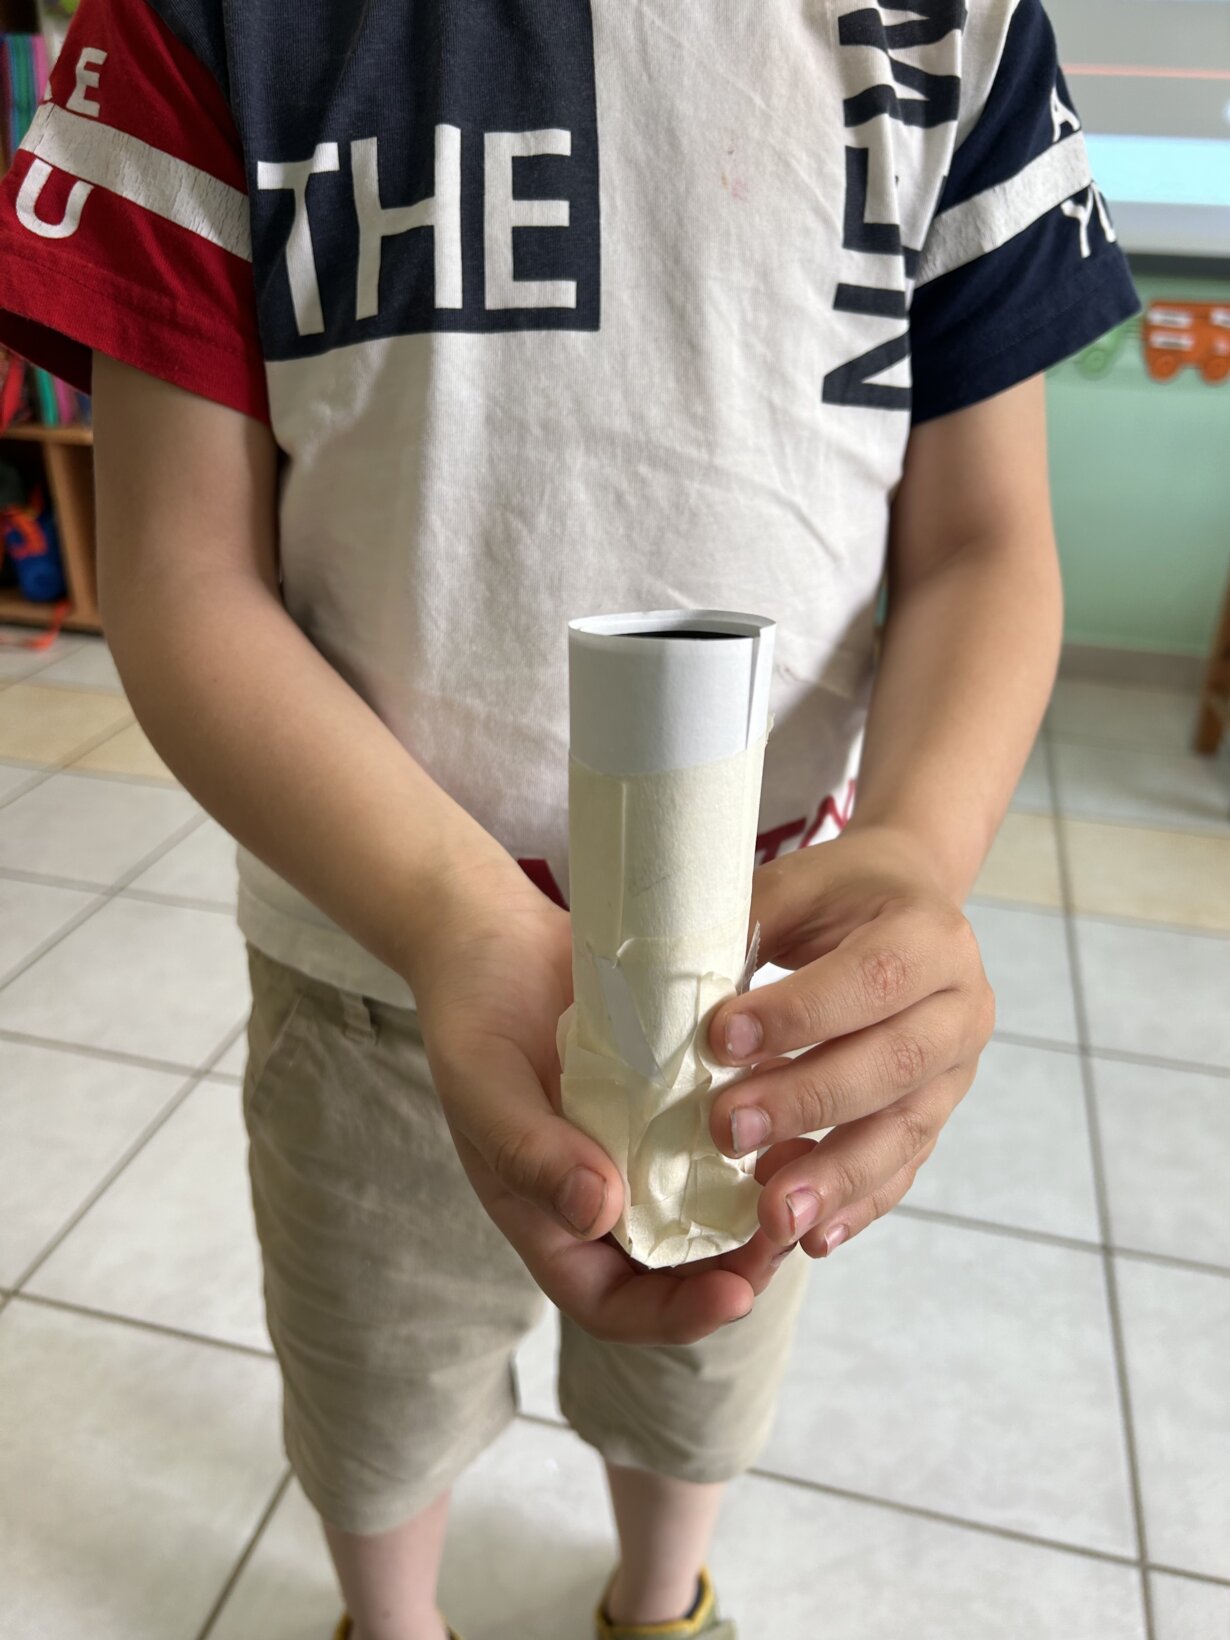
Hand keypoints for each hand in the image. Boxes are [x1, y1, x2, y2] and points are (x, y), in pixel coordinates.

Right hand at [405, 850, 795, 1345]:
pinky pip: (724, 1134)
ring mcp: (643, 1144)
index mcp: (550, 1215)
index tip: (734, 1296)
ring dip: (760, 1204)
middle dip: (738, 1266)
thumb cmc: (474, 1015)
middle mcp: (605, 1192)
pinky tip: (795, 1111)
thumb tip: (599, 1216)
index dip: (673, 1316)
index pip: (612, 1303)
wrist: (497, 932)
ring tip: (803, 1172)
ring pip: (712, 1205)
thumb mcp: (486, 1085)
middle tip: (787, 1232)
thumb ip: (531, 1153)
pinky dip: (760, 1135)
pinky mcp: (675, 1094)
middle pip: (679, 1268)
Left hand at [706, 825, 995, 1257]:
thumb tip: (667, 986)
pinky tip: (812, 1237)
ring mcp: (959, 1069)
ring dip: (835, 1178)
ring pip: (904, 1131)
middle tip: (728, 1131)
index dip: (798, 1013)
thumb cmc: (837, 895)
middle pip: (893, 1063)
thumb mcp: (796, 887)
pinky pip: (903, 1168)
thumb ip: (747, 928)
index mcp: (930, 933)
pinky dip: (856, 1205)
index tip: (721, 1041)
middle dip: (807, 1103)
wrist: (907, 902)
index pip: (871, 978)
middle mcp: (962, 1004)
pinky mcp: (939, 1114)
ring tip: (773, 1217)